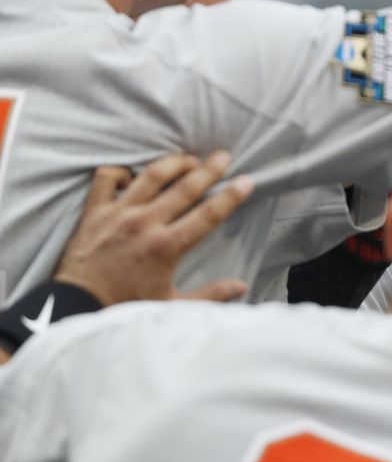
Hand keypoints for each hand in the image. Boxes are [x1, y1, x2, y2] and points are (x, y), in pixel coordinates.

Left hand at [54, 151, 253, 305]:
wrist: (76, 305)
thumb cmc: (124, 305)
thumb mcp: (171, 306)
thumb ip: (209, 295)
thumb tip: (240, 287)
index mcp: (166, 246)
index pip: (208, 214)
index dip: (230, 196)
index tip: (245, 181)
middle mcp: (144, 223)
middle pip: (184, 187)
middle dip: (208, 169)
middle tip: (223, 156)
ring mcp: (118, 213)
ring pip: (150, 176)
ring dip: (173, 163)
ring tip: (188, 157)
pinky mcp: (94, 211)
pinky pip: (106, 178)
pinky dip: (120, 171)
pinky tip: (133, 174)